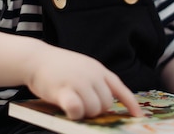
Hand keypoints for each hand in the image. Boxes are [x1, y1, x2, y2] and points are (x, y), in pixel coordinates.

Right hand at [26, 45, 142, 119]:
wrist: (35, 58)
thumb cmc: (58, 66)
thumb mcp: (83, 67)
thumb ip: (95, 81)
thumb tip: (105, 103)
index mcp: (98, 69)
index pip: (120, 88)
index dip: (131, 103)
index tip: (138, 115)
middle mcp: (92, 75)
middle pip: (106, 103)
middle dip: (97, 110)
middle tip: (82, 105)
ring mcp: (78, 82)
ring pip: (93, 109)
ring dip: (85, 113)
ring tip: (72, 105)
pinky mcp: (63, 91)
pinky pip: (77, 109)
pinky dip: (75, 113)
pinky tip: (69, 110)